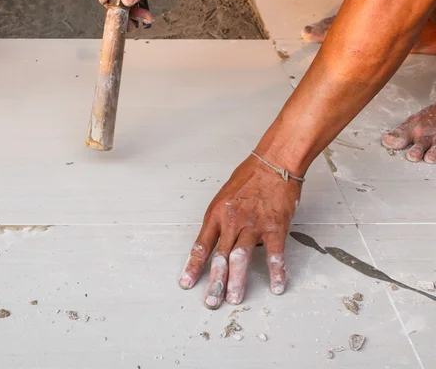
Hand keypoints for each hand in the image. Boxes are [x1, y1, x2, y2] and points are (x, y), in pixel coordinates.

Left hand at [178, 154, 302, 308]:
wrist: (273, 163)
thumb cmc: (249, 177)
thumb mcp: (224, 196)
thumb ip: (221, 220)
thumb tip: (219, 241)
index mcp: (216, 215)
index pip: (201, 246)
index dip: (193, 267)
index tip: (187, 283)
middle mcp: (232, 222)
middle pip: (220, 258)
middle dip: (215, 283)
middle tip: (211, 301)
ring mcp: (253, 225)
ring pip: (241, 258)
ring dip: (237, 281)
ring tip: (235, 298)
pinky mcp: (274, 226)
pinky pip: (275, 254)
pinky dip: (276, 272)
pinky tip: (277, 285)